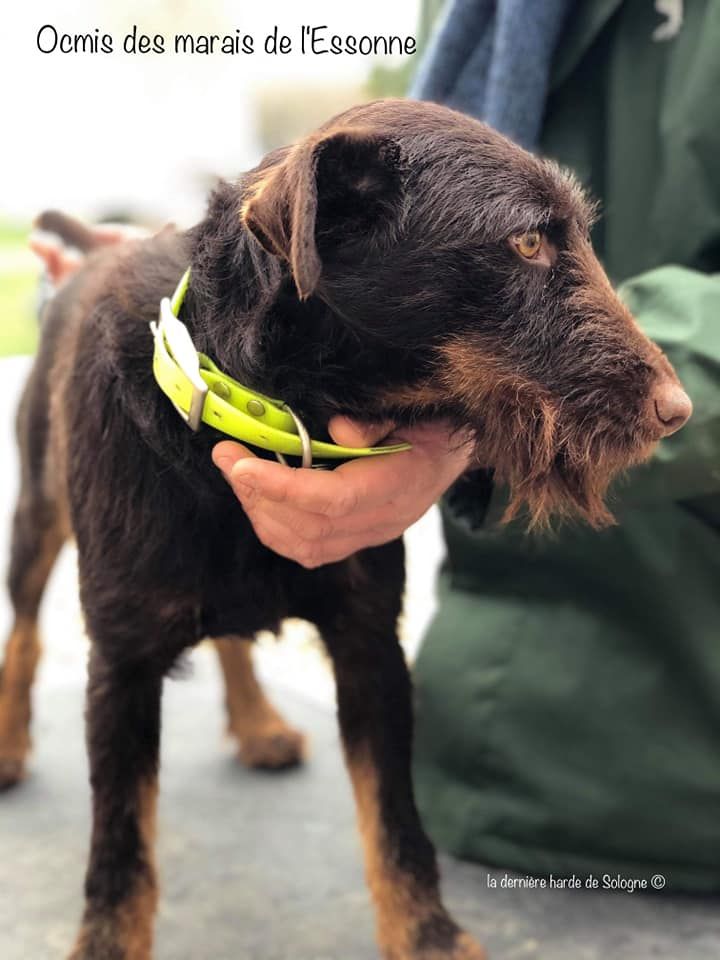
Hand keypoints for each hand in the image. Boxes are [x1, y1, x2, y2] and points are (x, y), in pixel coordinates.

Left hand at [212, 417, 472, 567]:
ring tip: (235, 473)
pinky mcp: (357, 540)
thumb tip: (339, 429)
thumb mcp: (413, 407)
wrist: (452, 450)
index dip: (284, 487)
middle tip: (225, 456)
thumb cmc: (430, 420)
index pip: (335, 500)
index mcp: (402, 482)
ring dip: (261, 512)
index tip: (240, 464)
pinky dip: (274, 527)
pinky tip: (256, 496)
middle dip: (257, 494)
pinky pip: (309, 551)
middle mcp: (386, 519)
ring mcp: (371, 535)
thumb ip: (378, 420)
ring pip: (304, 546)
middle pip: (311, 527)